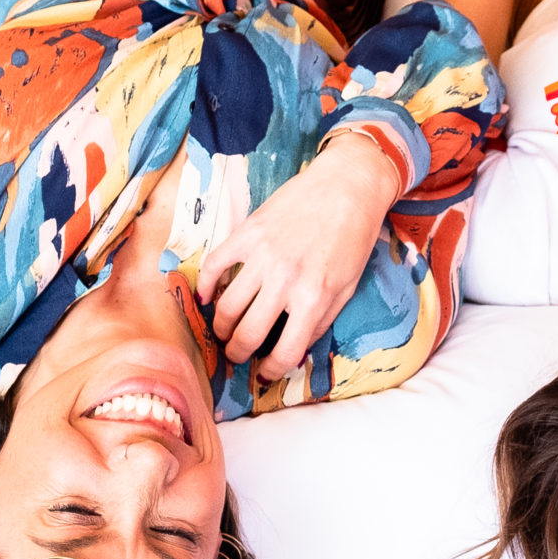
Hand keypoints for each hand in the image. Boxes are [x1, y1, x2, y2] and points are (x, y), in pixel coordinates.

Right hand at [198, 132, 400, 379]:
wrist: (347, 186)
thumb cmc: (352, 239)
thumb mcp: (346, 288)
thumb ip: (320, 320)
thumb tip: (293, 349)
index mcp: (315, 298)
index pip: (285, 351)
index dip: (271, 369)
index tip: (264, 372)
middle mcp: (285, 281)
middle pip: (248, 334)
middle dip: (238, 353)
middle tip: (236, 355)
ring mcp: (263, 256)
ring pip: (227, 307)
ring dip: (221, 327)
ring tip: (224, 330)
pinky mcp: (247, 233)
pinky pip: (214, 267)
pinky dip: (205, 286)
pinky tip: (207, 297)